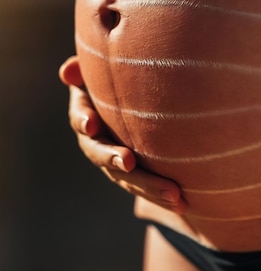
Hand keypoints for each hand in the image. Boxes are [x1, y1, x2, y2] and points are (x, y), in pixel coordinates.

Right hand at [59, 56, 185, 213]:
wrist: (139, 98)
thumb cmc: (120, 73)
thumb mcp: (101, 68)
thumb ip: (84, 69)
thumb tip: (67, 72)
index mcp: (85, 112)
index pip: (79, 116)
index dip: (83, 119)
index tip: (92, 123)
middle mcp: (96, 140)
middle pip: (100, 153)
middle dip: (114, 159)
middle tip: (130, 162)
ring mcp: (114, 160)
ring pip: (126, 177)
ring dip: (147, 186)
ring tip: (173, 194)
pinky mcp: (134, 173)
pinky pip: (144, 186)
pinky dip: (160, 194)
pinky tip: (183, 202)